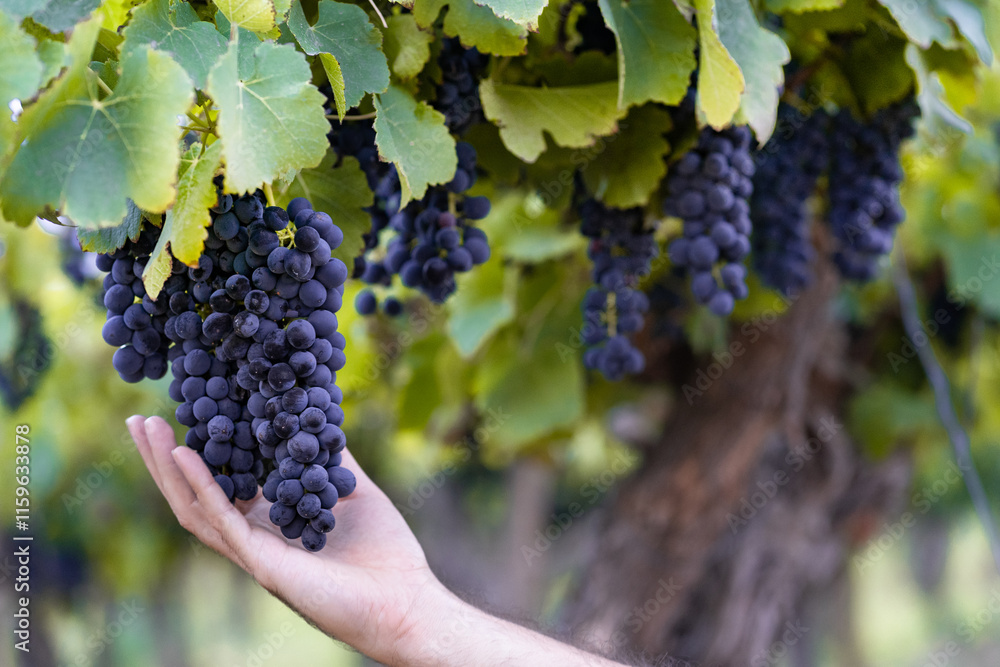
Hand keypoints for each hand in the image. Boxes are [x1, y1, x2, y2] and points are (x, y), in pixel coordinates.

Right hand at [127, 415, 442, 663]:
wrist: (405, 599)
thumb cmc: (385, 553)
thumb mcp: (354, 491)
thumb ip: (331, 460)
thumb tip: (321, 418)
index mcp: (271, 522)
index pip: (221, 485)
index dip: (199, 453)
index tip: (181, 413)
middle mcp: (254, 538)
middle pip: (193, 497)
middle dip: (162, 459)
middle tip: (139, 420)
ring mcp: (253, 553)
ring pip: (193, 509)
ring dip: (166, 468)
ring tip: (145, 428)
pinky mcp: (262, 563)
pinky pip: (222, 521)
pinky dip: (201, 485)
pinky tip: (183, 453)